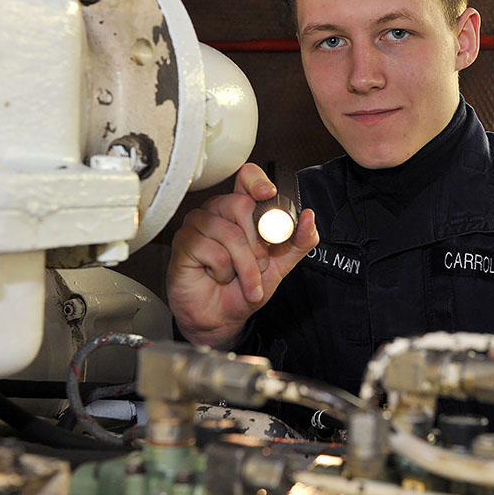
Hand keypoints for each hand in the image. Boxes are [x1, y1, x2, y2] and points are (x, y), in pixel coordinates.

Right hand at [167, 163, 318, 348]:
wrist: (222, 318)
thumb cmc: (244, 287)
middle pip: (241, 205)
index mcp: (241, 208)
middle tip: (261, 264)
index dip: (257, 181)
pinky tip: (219, 277)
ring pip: (229, 232)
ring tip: (244, 278)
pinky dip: (224, 271)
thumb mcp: (282, 264)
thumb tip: (309, 217)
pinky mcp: (184, 242)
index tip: (269, 194)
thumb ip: (300, 241)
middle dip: (259, 243)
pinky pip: (211, 250)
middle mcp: (218, 210)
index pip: (247, 177)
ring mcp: (198, 224)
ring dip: (245, 264)